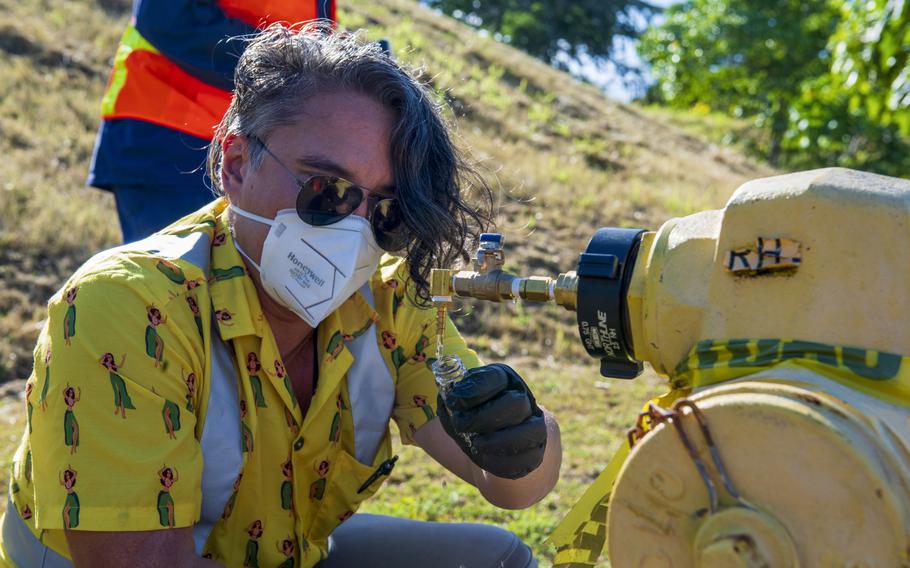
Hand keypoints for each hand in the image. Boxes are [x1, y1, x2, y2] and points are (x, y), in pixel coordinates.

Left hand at [436, 363, 546, 479]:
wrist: (497, 441)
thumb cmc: (473, 418)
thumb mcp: (461, 404)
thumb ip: (452, 400)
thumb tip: (445, 397)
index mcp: (505, 380)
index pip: (496, 378)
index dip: (473, 390)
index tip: (453, 402)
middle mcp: (524, 400)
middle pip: (515, 404)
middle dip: (484, 417)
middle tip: (461, 425)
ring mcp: (535, 426)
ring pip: (530, 431)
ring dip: (499, 441)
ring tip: (476, 445)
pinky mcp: (536, 452)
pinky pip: (528, 459)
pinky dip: (504, 462)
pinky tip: (485, 459)